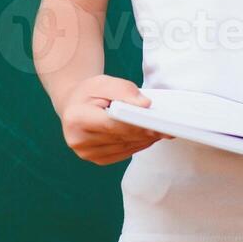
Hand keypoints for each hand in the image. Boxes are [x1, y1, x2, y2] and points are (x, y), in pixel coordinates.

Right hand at [58, 75, 172, 165]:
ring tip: (162, 129)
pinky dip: (138, 144)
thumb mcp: (103, 82)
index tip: (157, 122)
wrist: (73, 105)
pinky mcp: (97, 159)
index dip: (136, 124)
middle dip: (146, 131)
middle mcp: (79, 140)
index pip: (113, 124)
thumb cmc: (89, 92)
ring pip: (126, 147)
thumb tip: (145, 105)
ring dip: (146, 139)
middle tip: (168, 126)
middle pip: (122, 137)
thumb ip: (124, 90)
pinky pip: (124, 153)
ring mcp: (87, 153)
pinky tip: (149, 136)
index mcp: (76, 119)